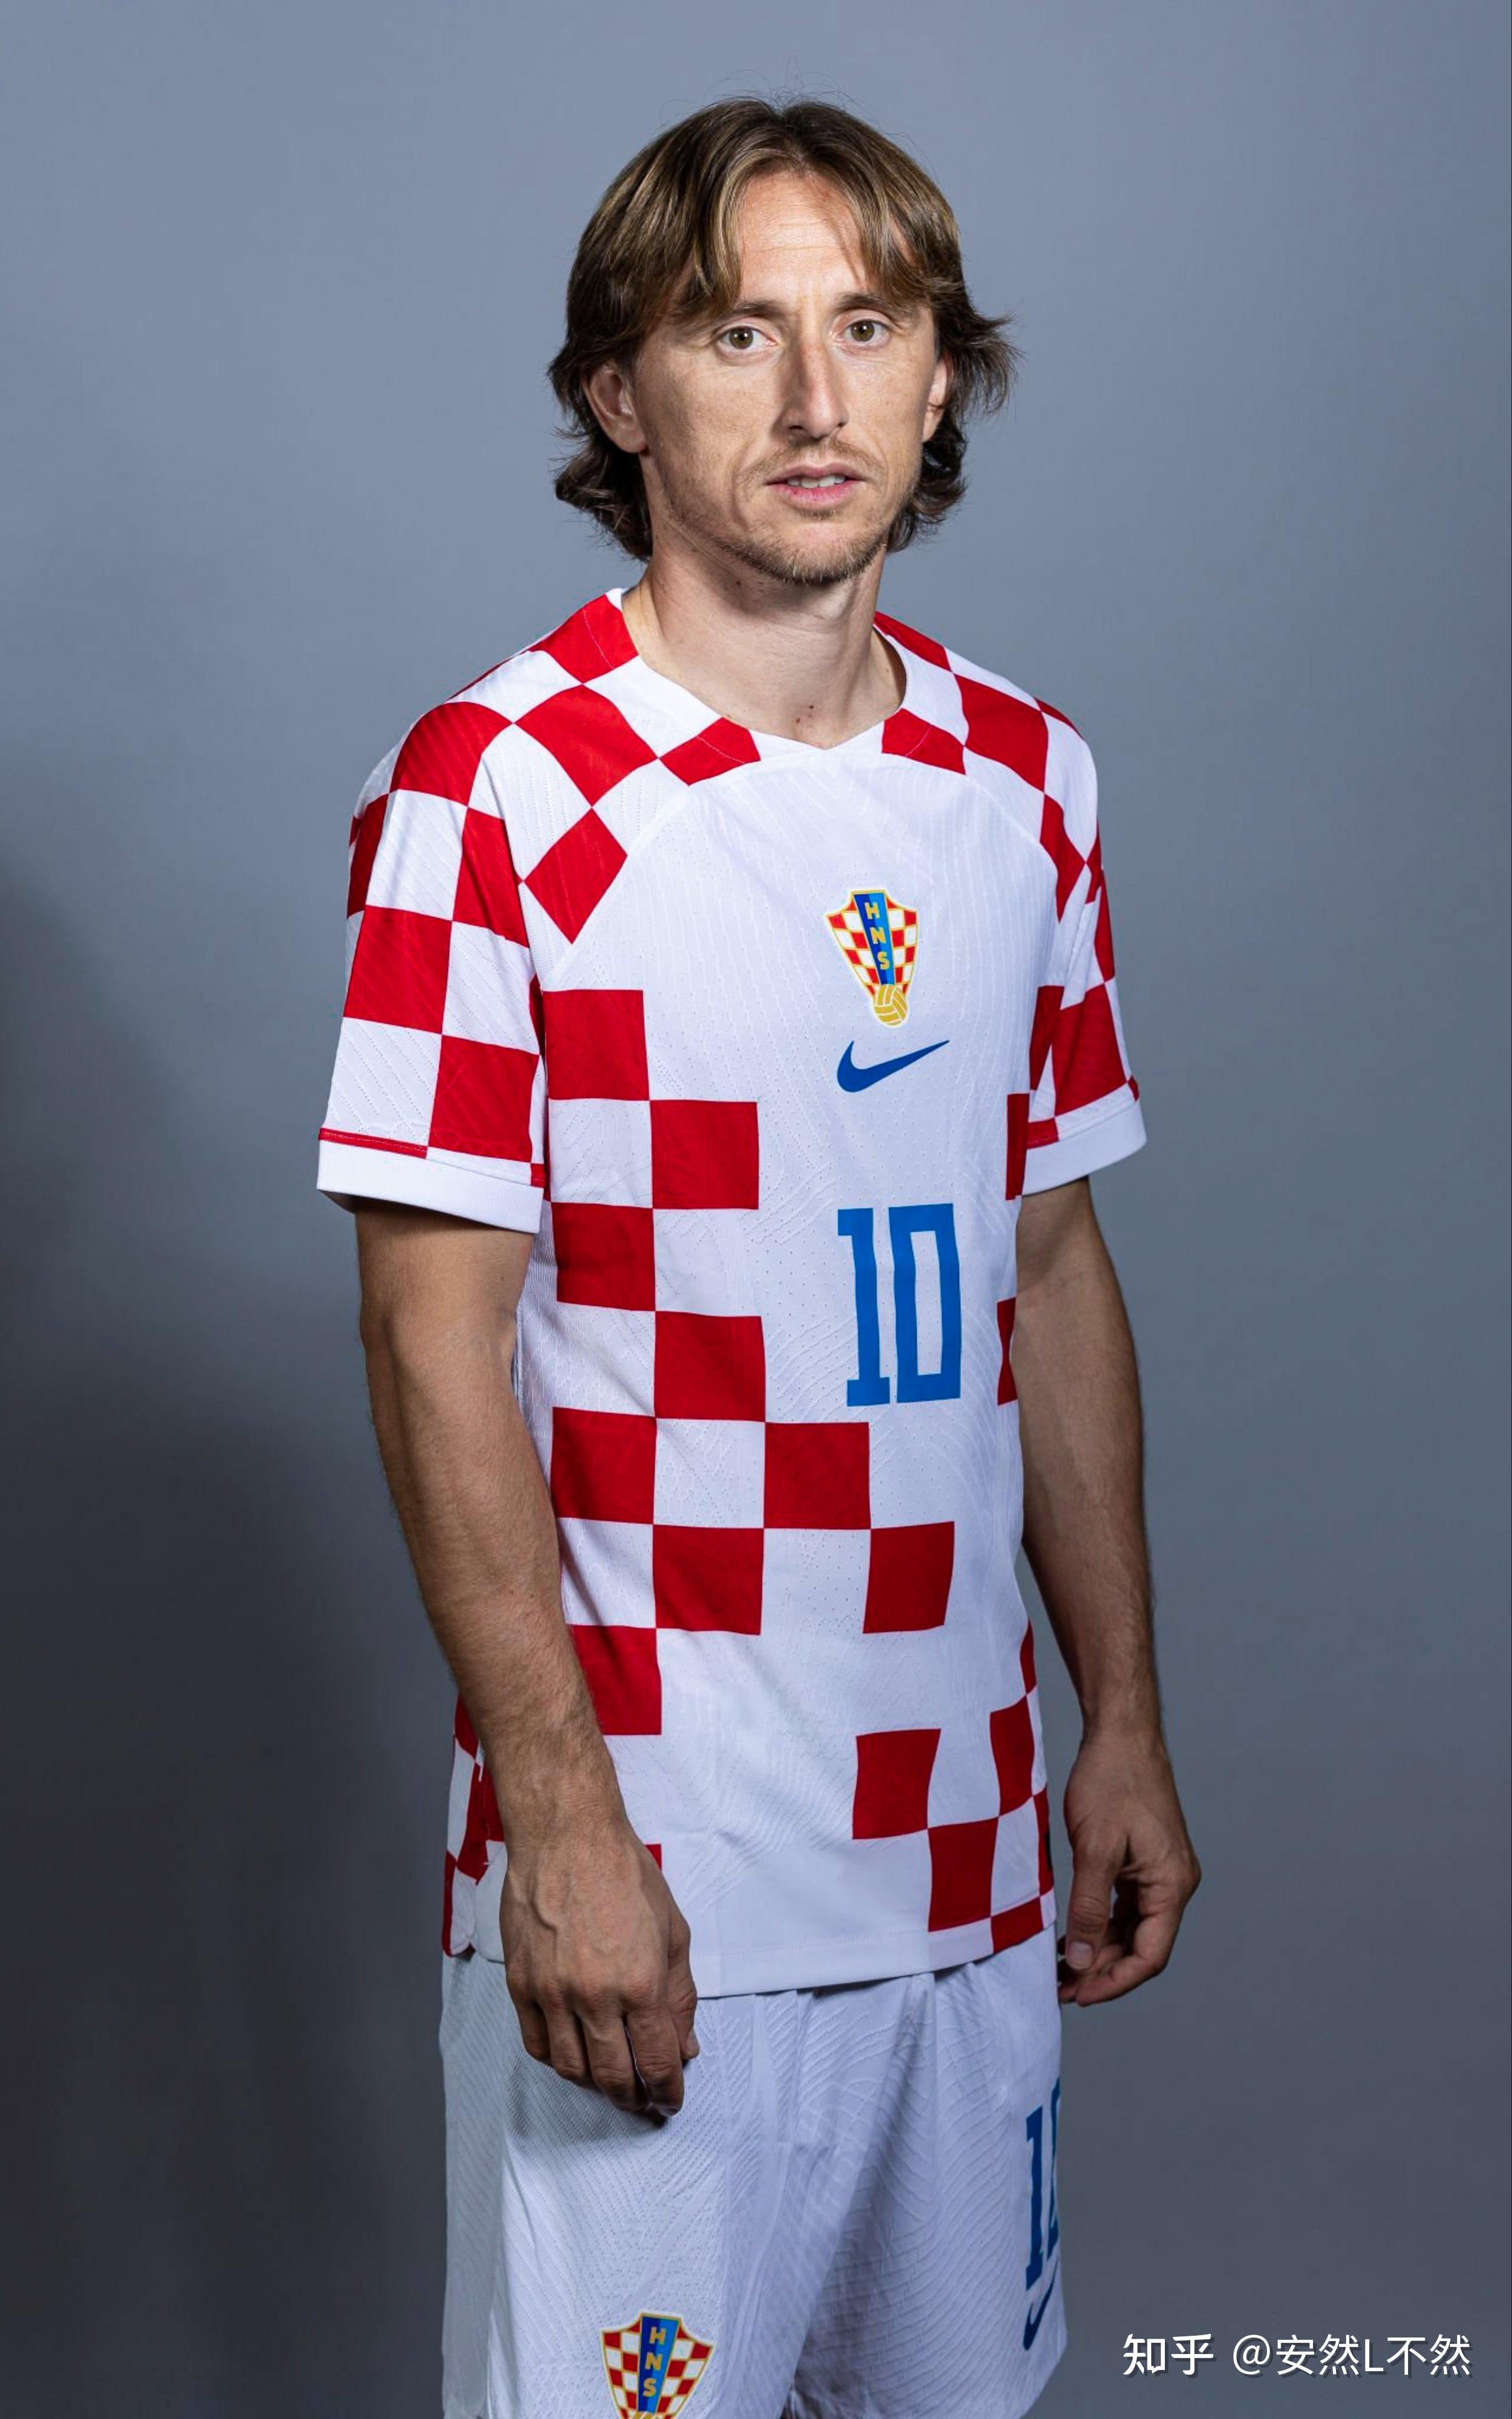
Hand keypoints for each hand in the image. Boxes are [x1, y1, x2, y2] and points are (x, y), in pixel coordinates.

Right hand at [499, 1813, 700, 2113]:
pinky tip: (573, 2055)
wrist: (567, 1837)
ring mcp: (551, 1993)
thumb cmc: (624, 1875)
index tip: (670, 2099)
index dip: (667, 2090)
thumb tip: (684, 2047)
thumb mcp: (673, 1931)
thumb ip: (680, 1996)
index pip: (655, 2061)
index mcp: (640, 1983)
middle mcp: (594, 1996)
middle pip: (613, 2076)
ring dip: (595, 2084)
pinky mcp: (521, 1985)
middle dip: (633, 2098)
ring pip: (572, 2069)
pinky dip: (557, 2060)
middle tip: (642, 2099)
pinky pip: (536, 2045)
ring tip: (610, 2080)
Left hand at [1056, 1726, 1200, 2005]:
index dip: (1114, 1982)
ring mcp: (1160, 1872)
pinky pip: (1124, 1906)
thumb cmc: (1112, 1781)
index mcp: (1172, 1885)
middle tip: (1060, 1988)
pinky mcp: (1143, 1860)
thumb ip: (1088, 1908)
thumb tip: (1079, 1960)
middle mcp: (1174, 1884)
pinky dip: (1099, 1923)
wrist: (1121, 1733)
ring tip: (1059, 1969)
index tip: (1078, 1996)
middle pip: (1142, 1946)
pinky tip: (1071, 1934)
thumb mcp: (1094, 1850)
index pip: (1149, 1955)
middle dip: (1101, 1971)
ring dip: (1098, 1949)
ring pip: (1131, 1928)